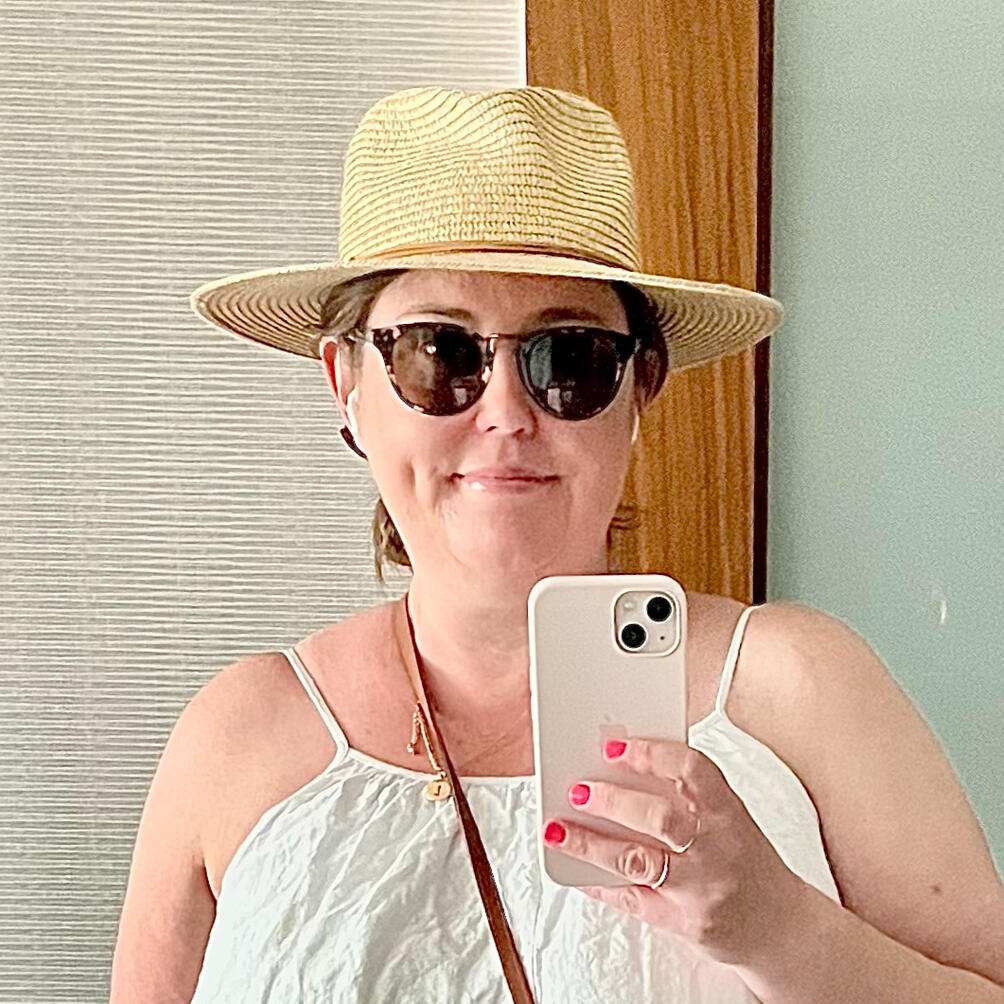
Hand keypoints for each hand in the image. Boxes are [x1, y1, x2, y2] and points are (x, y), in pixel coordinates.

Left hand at [541, 736, 811, 966]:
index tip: (614, 746)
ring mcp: (700, 888)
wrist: (783, 927)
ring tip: (557, 829)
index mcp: (728, 811)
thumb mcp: (728, 817)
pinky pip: (632, 900)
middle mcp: (716, 848)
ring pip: (638, 861)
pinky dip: (598, 884)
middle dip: (612, 801)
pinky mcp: (684, 922)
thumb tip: (620, 767)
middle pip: (660, 818)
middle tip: (577, 789)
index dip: (651, 754)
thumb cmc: (745, 860)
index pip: (692, 770)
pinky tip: (575, 871)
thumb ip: (686, 795)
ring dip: (590, 844)